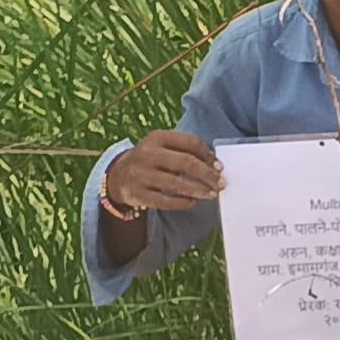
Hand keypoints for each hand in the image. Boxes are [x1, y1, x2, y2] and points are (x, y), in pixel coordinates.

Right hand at [106, 130, 224, 210]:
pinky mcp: (138, 194)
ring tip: (211, 194)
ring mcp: (140, 174)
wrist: (118, 176)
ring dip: (199, 190)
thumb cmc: (151, 161)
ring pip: (177, 184)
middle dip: (207, 175)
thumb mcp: (163, 147)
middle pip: (186, 163)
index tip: (219, 167)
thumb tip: (214, 163)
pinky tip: (192, 202)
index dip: (208, 155)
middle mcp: (147, 153)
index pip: (190, 142)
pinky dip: (182, 202)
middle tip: (220, 183)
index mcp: (157, 137)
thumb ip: (185, 151)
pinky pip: (165, 201)